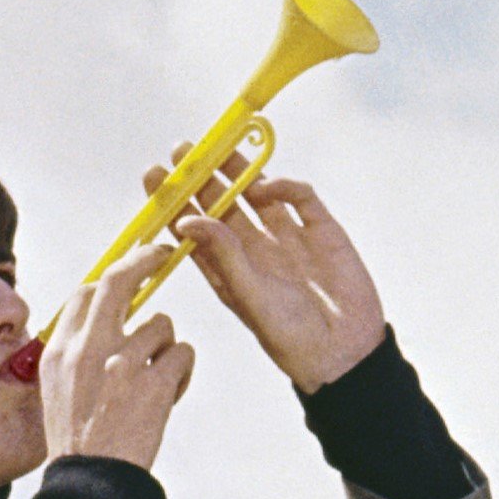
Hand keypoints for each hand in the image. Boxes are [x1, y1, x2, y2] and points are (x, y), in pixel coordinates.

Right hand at [40, 237, 195, 472]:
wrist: (92, 485)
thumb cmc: (79, 442)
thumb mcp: (58, 392)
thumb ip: (76, 351)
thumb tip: (103, 315)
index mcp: (60, 352)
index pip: (86, 292)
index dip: (112, 276)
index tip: (130, 269)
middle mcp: (88, 350)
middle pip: (120, 279)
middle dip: (144, 259)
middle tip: (161, 254)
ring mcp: (122, 364)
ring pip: (163, 325)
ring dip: (167, 349)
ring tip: (155, 383)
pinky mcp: (154, 382)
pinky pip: (183, 354)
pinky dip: (182, 374)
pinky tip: (168, 398)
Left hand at [156, 160, 385, 391]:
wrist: (343, 350)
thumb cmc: (291, 337)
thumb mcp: (249, 297)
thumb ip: (223, 256)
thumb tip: (187, 221)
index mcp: (228, 273)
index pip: (194, 231)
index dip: (174, 204)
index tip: (155, 179)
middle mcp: (253, 252)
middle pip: (222, 205)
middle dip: (201, 177)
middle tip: (180, 150)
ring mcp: (286, 238)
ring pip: (257, 194)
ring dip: (238, 171)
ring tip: (216, 148)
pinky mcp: (320, 229)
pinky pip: (300, 198)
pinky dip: (285, 186)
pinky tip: (268, 185)